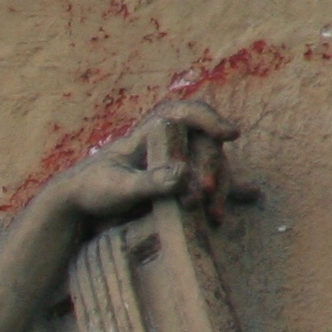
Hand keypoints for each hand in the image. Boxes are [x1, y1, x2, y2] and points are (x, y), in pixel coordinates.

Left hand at [35, 99, 239, 227]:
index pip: (184, 114)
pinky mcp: (181, 187)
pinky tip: (251, 195)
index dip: (209, 120)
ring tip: (214, 217)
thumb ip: (148, 182)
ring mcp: (178, 165)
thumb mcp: (117, 189)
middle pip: (205, 145)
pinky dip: (228, 192)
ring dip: (219, 188)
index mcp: (150, 135)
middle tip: (202, 197)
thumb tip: (183, 175)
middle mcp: (169, 145)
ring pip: (212, 166)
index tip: (229, 136)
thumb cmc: (93, 190)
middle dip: (211, 169)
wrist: (81, 207)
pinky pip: (211, 185)